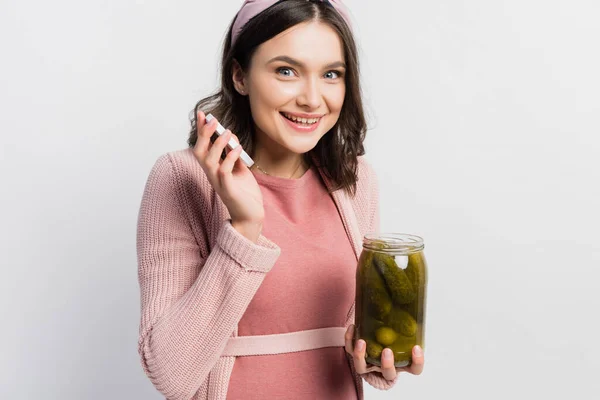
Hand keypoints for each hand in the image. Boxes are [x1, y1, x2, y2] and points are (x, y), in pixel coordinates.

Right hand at [192, 111, 264, 240]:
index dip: (202, 131)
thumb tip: (232, 137)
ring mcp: (219, 183)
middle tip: (213, 121)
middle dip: (204, 135)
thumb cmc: (245, 193)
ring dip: (217, 145)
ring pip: (209, 161)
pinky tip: (239, 148)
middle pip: (200, 152)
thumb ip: (234, 155)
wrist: (252, 215)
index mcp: (214, 169)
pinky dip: (230, 158)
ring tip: (228, 132)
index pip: (203, 147)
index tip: (203, 114)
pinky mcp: (228, 190)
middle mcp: (212, 175)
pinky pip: (224, 172)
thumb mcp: (240, 169)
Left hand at [344, 324, 424, 380]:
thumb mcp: (402, 333)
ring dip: (361, 356)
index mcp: (402, 364)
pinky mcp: (355, 356)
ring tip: (361, 341)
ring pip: (362, 368)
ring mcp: (369, 365)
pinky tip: (352, 327)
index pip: (414, 369)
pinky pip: (349, 351)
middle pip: (388, 373)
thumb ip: (408, 322)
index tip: (417, 347)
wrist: (375, 347)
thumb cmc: (394, 338)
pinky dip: (349, 340)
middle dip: (387, 364)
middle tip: (387, 351)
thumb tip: (415, 300)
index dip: (417, 361)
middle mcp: (385, 368)